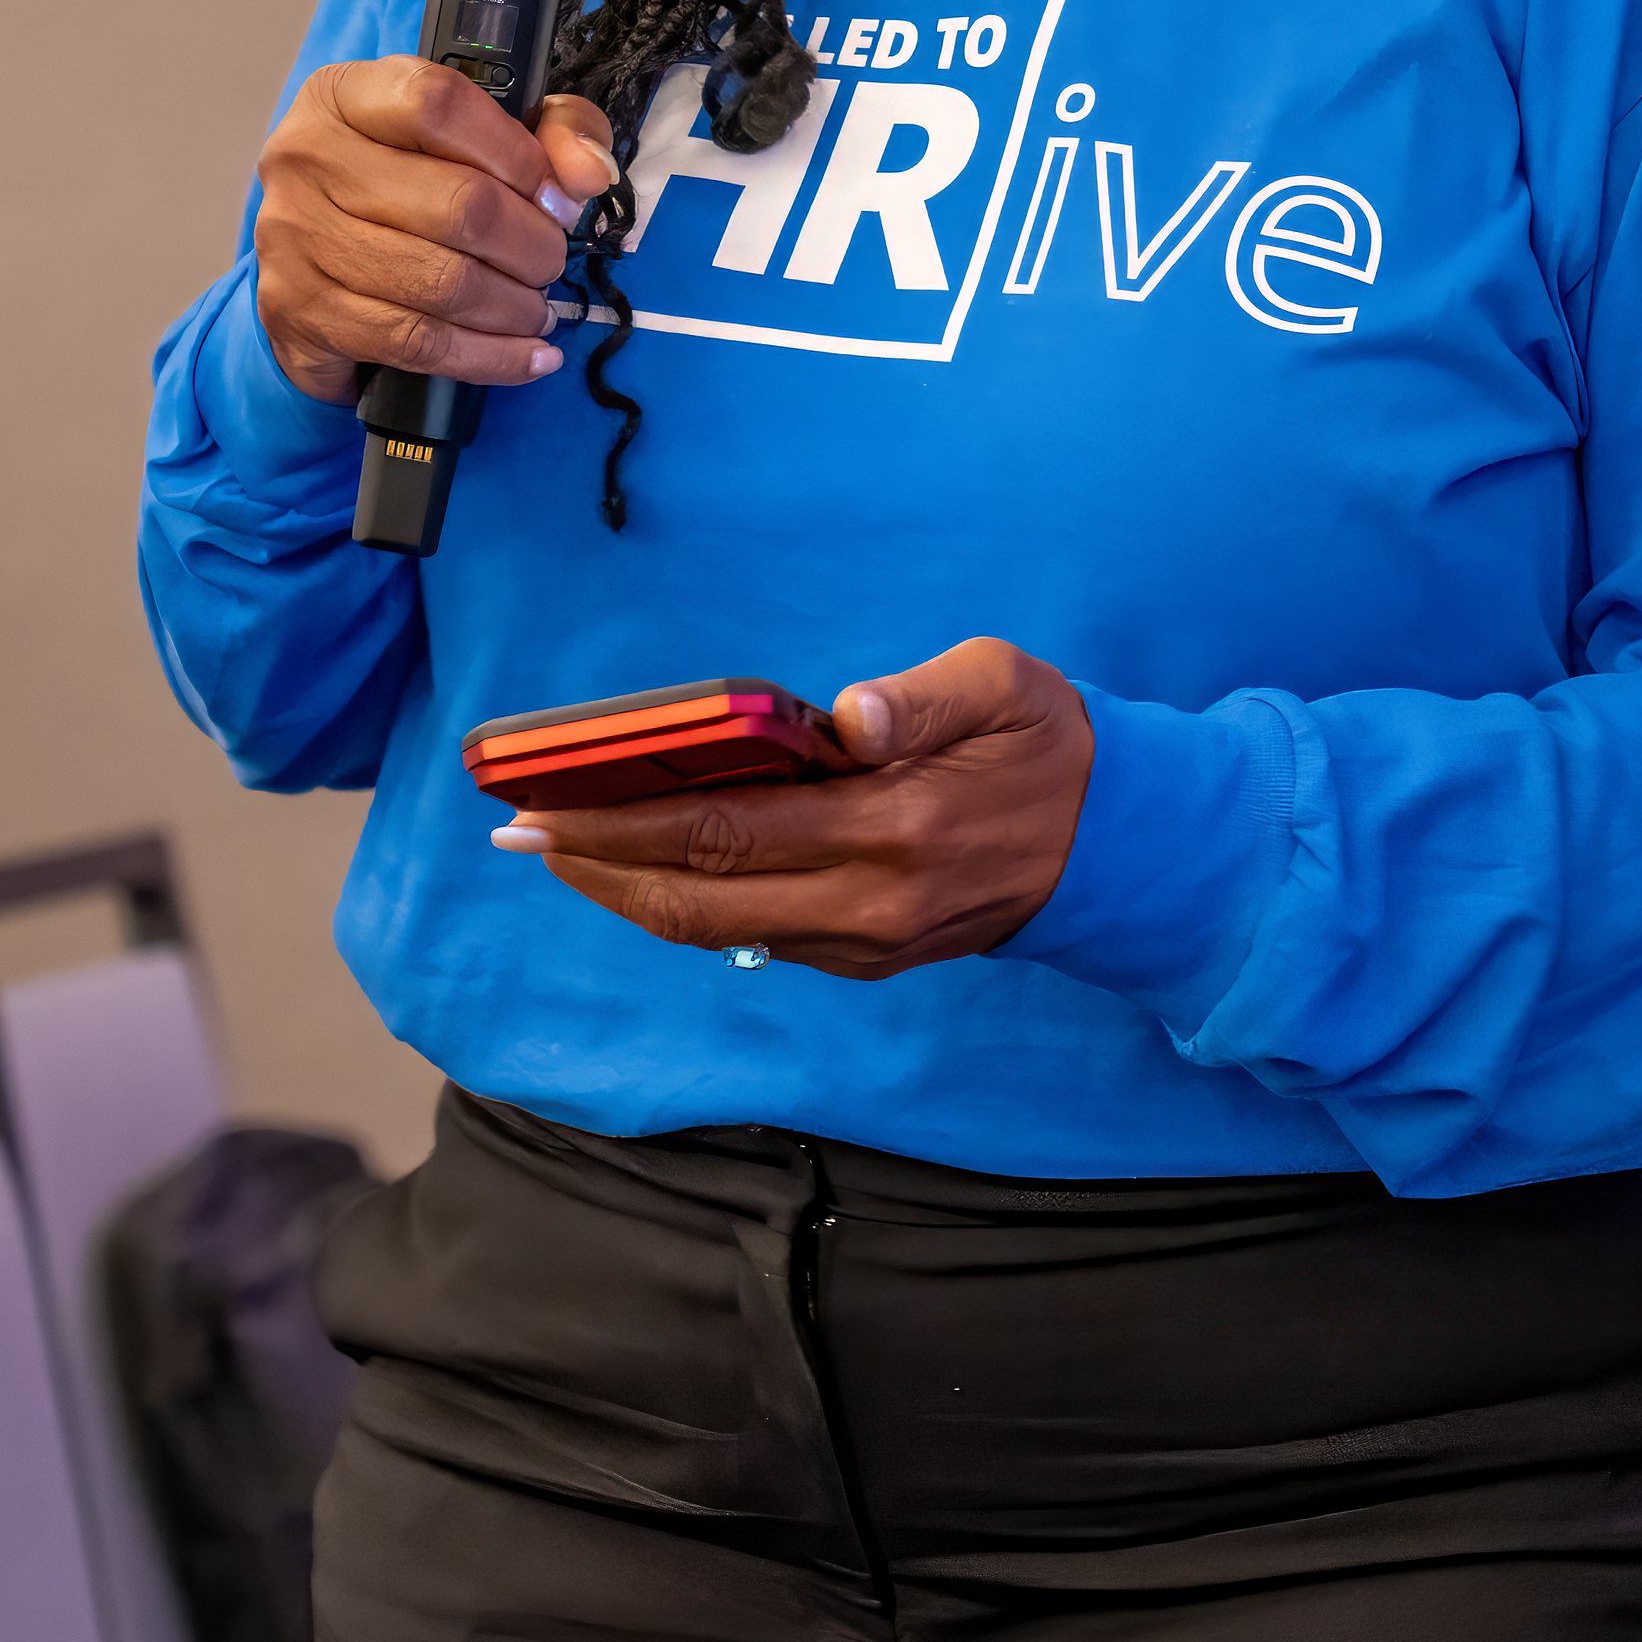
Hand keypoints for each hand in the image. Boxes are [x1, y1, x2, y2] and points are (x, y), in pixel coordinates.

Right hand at [251, 62, 616, 405]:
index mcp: (346, 95)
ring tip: (537, 308)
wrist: (309, 263)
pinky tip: (527, 356)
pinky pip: (418, 343)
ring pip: (442, 283)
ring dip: (514, 306)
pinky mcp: (303, 313)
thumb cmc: (403, 185)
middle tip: (549, 262)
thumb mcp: (475, 132)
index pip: (441, 105)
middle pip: (458, 205)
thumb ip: (550, 128)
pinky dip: (490, 358)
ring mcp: (296, 237)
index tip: (557, 196)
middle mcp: (308, 158)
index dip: (519, 155)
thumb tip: (588, 174)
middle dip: (531, 245)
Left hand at [493, 640, 1095, 978]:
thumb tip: (842, 713)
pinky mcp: (872, 955)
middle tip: (519, 834)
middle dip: (596, 869)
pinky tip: (647, 872)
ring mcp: (868, 940)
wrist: (1122, 849)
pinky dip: (688, 906)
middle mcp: (870, 902)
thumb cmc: (1052, 747)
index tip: (548, 808)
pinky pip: (756, 936)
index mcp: (894, 827)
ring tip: (562, 854)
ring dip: (629, 895)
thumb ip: (921, 696)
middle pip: (697, 898)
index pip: (725, 833)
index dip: (623, 827)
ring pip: (717, 929)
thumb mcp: (1005, 685)